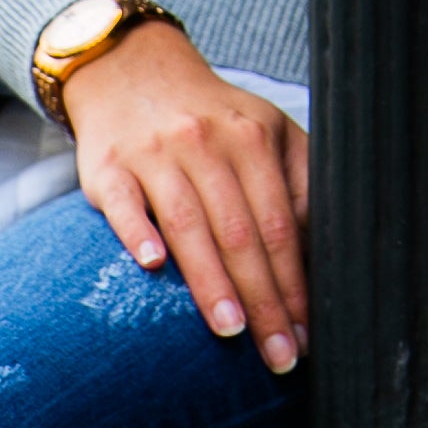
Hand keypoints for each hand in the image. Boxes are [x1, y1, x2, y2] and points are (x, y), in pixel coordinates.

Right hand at [62, 22, 310, 373]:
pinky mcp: (108, 168)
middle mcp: (205, 143)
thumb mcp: (263, 133)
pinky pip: (124, 204)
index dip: (295, 282)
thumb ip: (295, 183)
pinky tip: (153, 265)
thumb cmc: (205, 120)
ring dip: (211, 282)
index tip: (307, 334)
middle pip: (241, 232)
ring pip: (189, 224)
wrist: (131, 71)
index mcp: (251, 139)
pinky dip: (137, 232)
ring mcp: (154, 155)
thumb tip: (319, 254)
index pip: (280, 223)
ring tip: (232, 332)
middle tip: (278, 356)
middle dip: (264, 300)